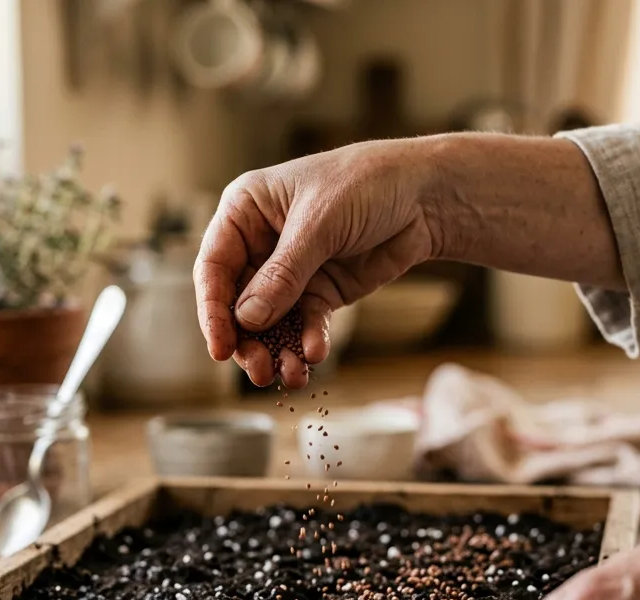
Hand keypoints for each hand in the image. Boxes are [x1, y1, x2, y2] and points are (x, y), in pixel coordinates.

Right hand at [193, 138, 442, 387]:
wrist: (426, 194)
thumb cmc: (367, 183)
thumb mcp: (320, 224)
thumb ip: (283, 274)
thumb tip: (248, 319)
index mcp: (245, 211)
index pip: (214, 267)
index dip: (213, 311)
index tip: (219, 349)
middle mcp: (261, 243)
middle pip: (238, 303)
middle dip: (248, 340)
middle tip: (260, 371)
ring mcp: (290, 270)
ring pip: (270, 321)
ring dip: (277, 350)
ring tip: (291, 375)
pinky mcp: (321, 290)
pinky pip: (305, 323)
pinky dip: (307, 341)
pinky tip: (315, 354)